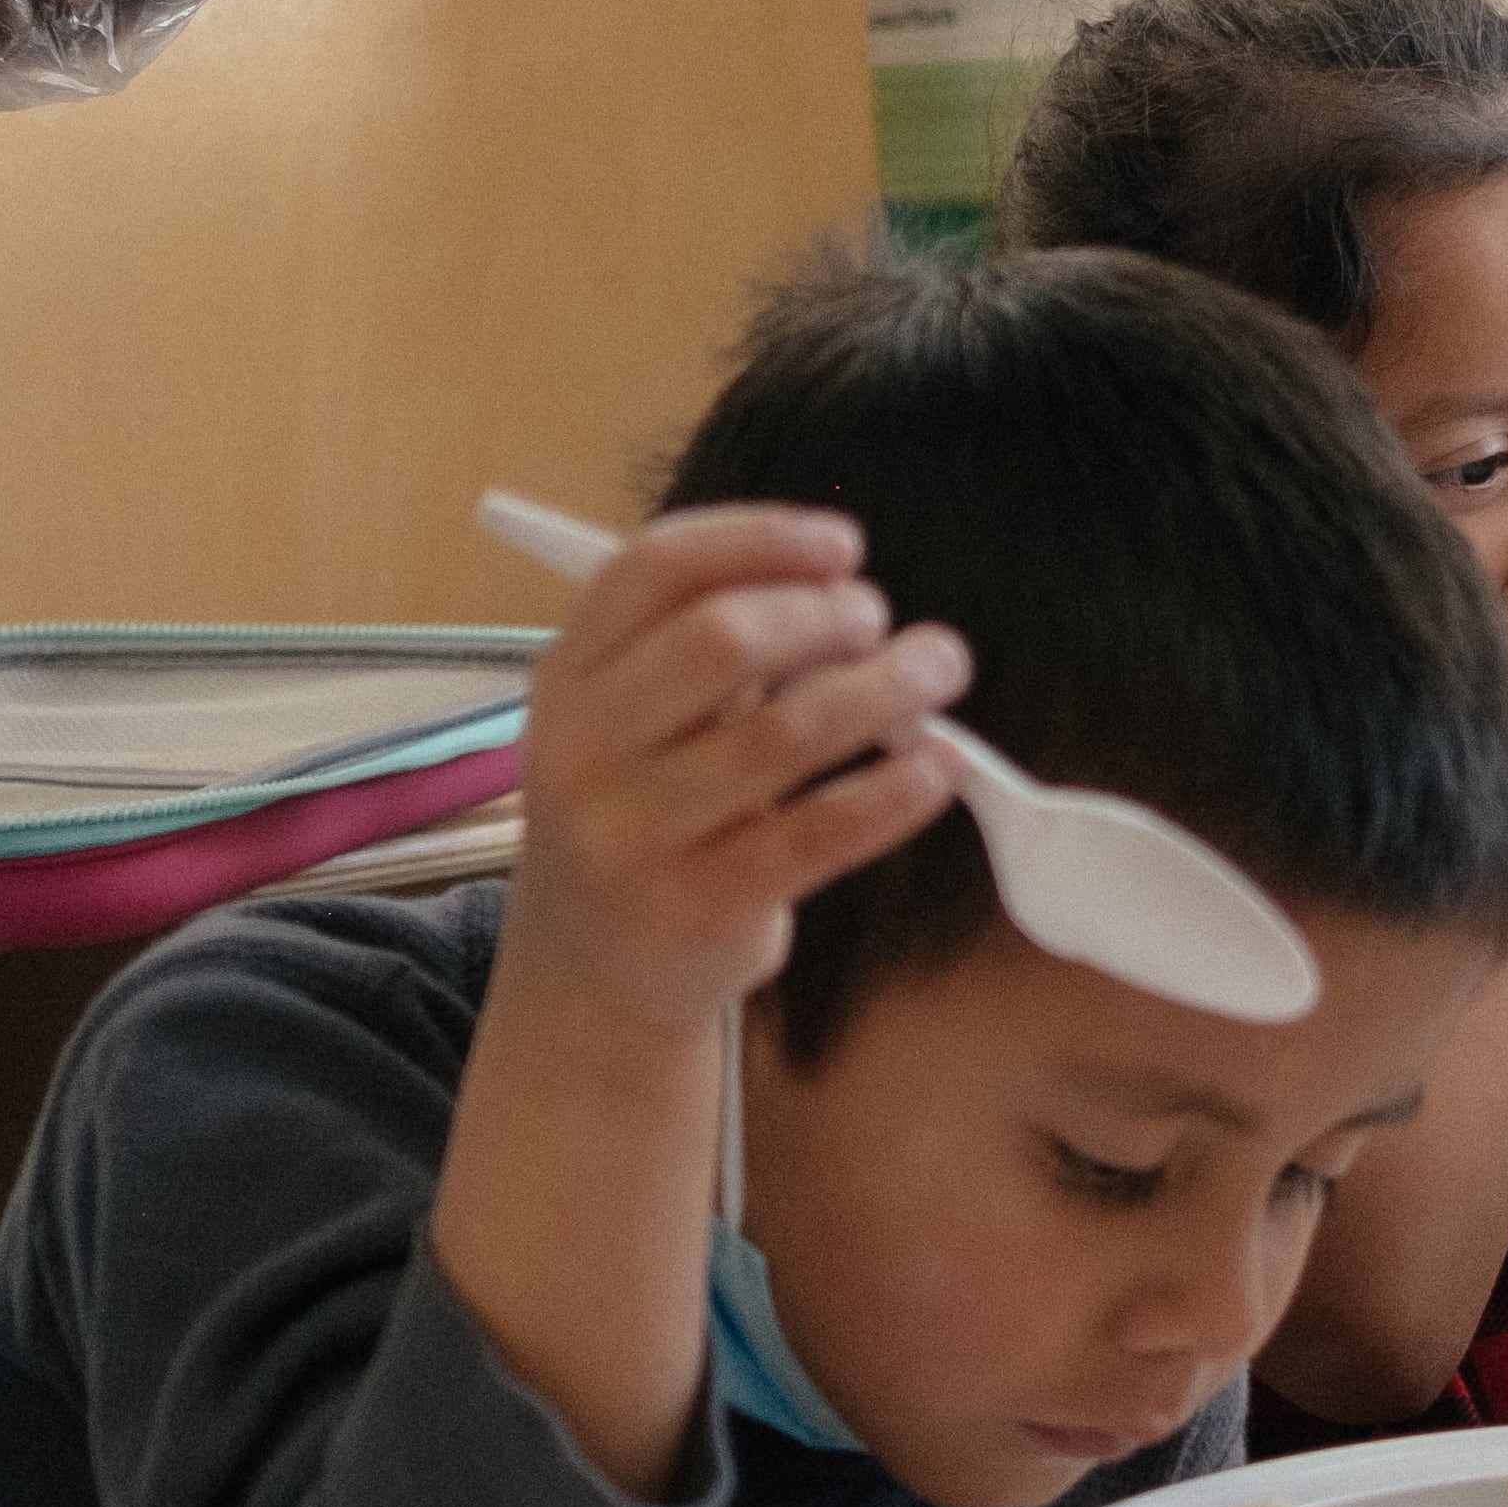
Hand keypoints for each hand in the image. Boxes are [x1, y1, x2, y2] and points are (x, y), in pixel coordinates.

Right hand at [498, 506, 969, 1034]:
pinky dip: (895, 791)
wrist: (594, 967)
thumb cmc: (645, 811)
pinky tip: (939, 764)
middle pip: (722, 640)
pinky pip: (820, 833)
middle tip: (882, 619)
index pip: (654, 569)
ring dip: (884, 689)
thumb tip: (842, 584)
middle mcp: (583, 750)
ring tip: (937, 670)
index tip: (842, 545)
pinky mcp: (698, 906)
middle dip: (825, 615)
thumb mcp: (635, 718)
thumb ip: (707, 647)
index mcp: (568, 677)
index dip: (759, 539)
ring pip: (786, 733)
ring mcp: (634, 834)